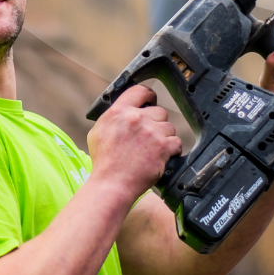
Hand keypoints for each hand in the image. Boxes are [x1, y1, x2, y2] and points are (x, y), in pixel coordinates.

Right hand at [88, 84, 183, 199]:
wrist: (112, 183)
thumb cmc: (104, 161)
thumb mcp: (97, 132)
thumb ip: (113, 118)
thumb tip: (125, 111)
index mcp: (118, 112)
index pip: (140, 91)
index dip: (148, 96)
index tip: (150, 102)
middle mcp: (135, 118)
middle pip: (159, 111)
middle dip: (156, 123)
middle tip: (149, 136)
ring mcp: (151, 132)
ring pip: (169, 127)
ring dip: (164, 137)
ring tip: (152, 150)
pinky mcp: (163, 147)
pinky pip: (176, 142)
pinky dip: (171, 150)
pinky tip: (161, 156)